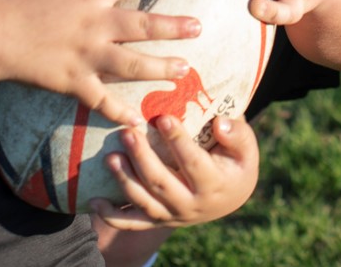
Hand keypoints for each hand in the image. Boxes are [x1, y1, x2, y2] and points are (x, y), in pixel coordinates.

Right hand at [0, 0, 201, 125]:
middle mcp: (94, 24)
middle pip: (143, 24)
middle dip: (174, 26)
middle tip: (199, 27)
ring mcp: (86, 54)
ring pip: (132, 63)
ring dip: (160, 68)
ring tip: (184, 70)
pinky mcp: (72, 81)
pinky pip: (101, 100)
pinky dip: (120, 112)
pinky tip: (138, 121)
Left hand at [91, 114, 259, 228]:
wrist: (229, 196)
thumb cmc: (235, 163)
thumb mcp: (246, 149)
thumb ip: (237, 135)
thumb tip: (221, 124)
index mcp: (214, 185)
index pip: (193, 162)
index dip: (178, 141)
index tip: (162, 117)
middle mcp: (191, 205)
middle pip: (162, 182)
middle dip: (142, 158)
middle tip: (127, 132)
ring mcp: (171, 215)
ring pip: (144, 202)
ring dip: (124, 180)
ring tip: (110, 157)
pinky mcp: (157, 219)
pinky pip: (131, 223)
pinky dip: (111, 215)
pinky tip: (94, 201)